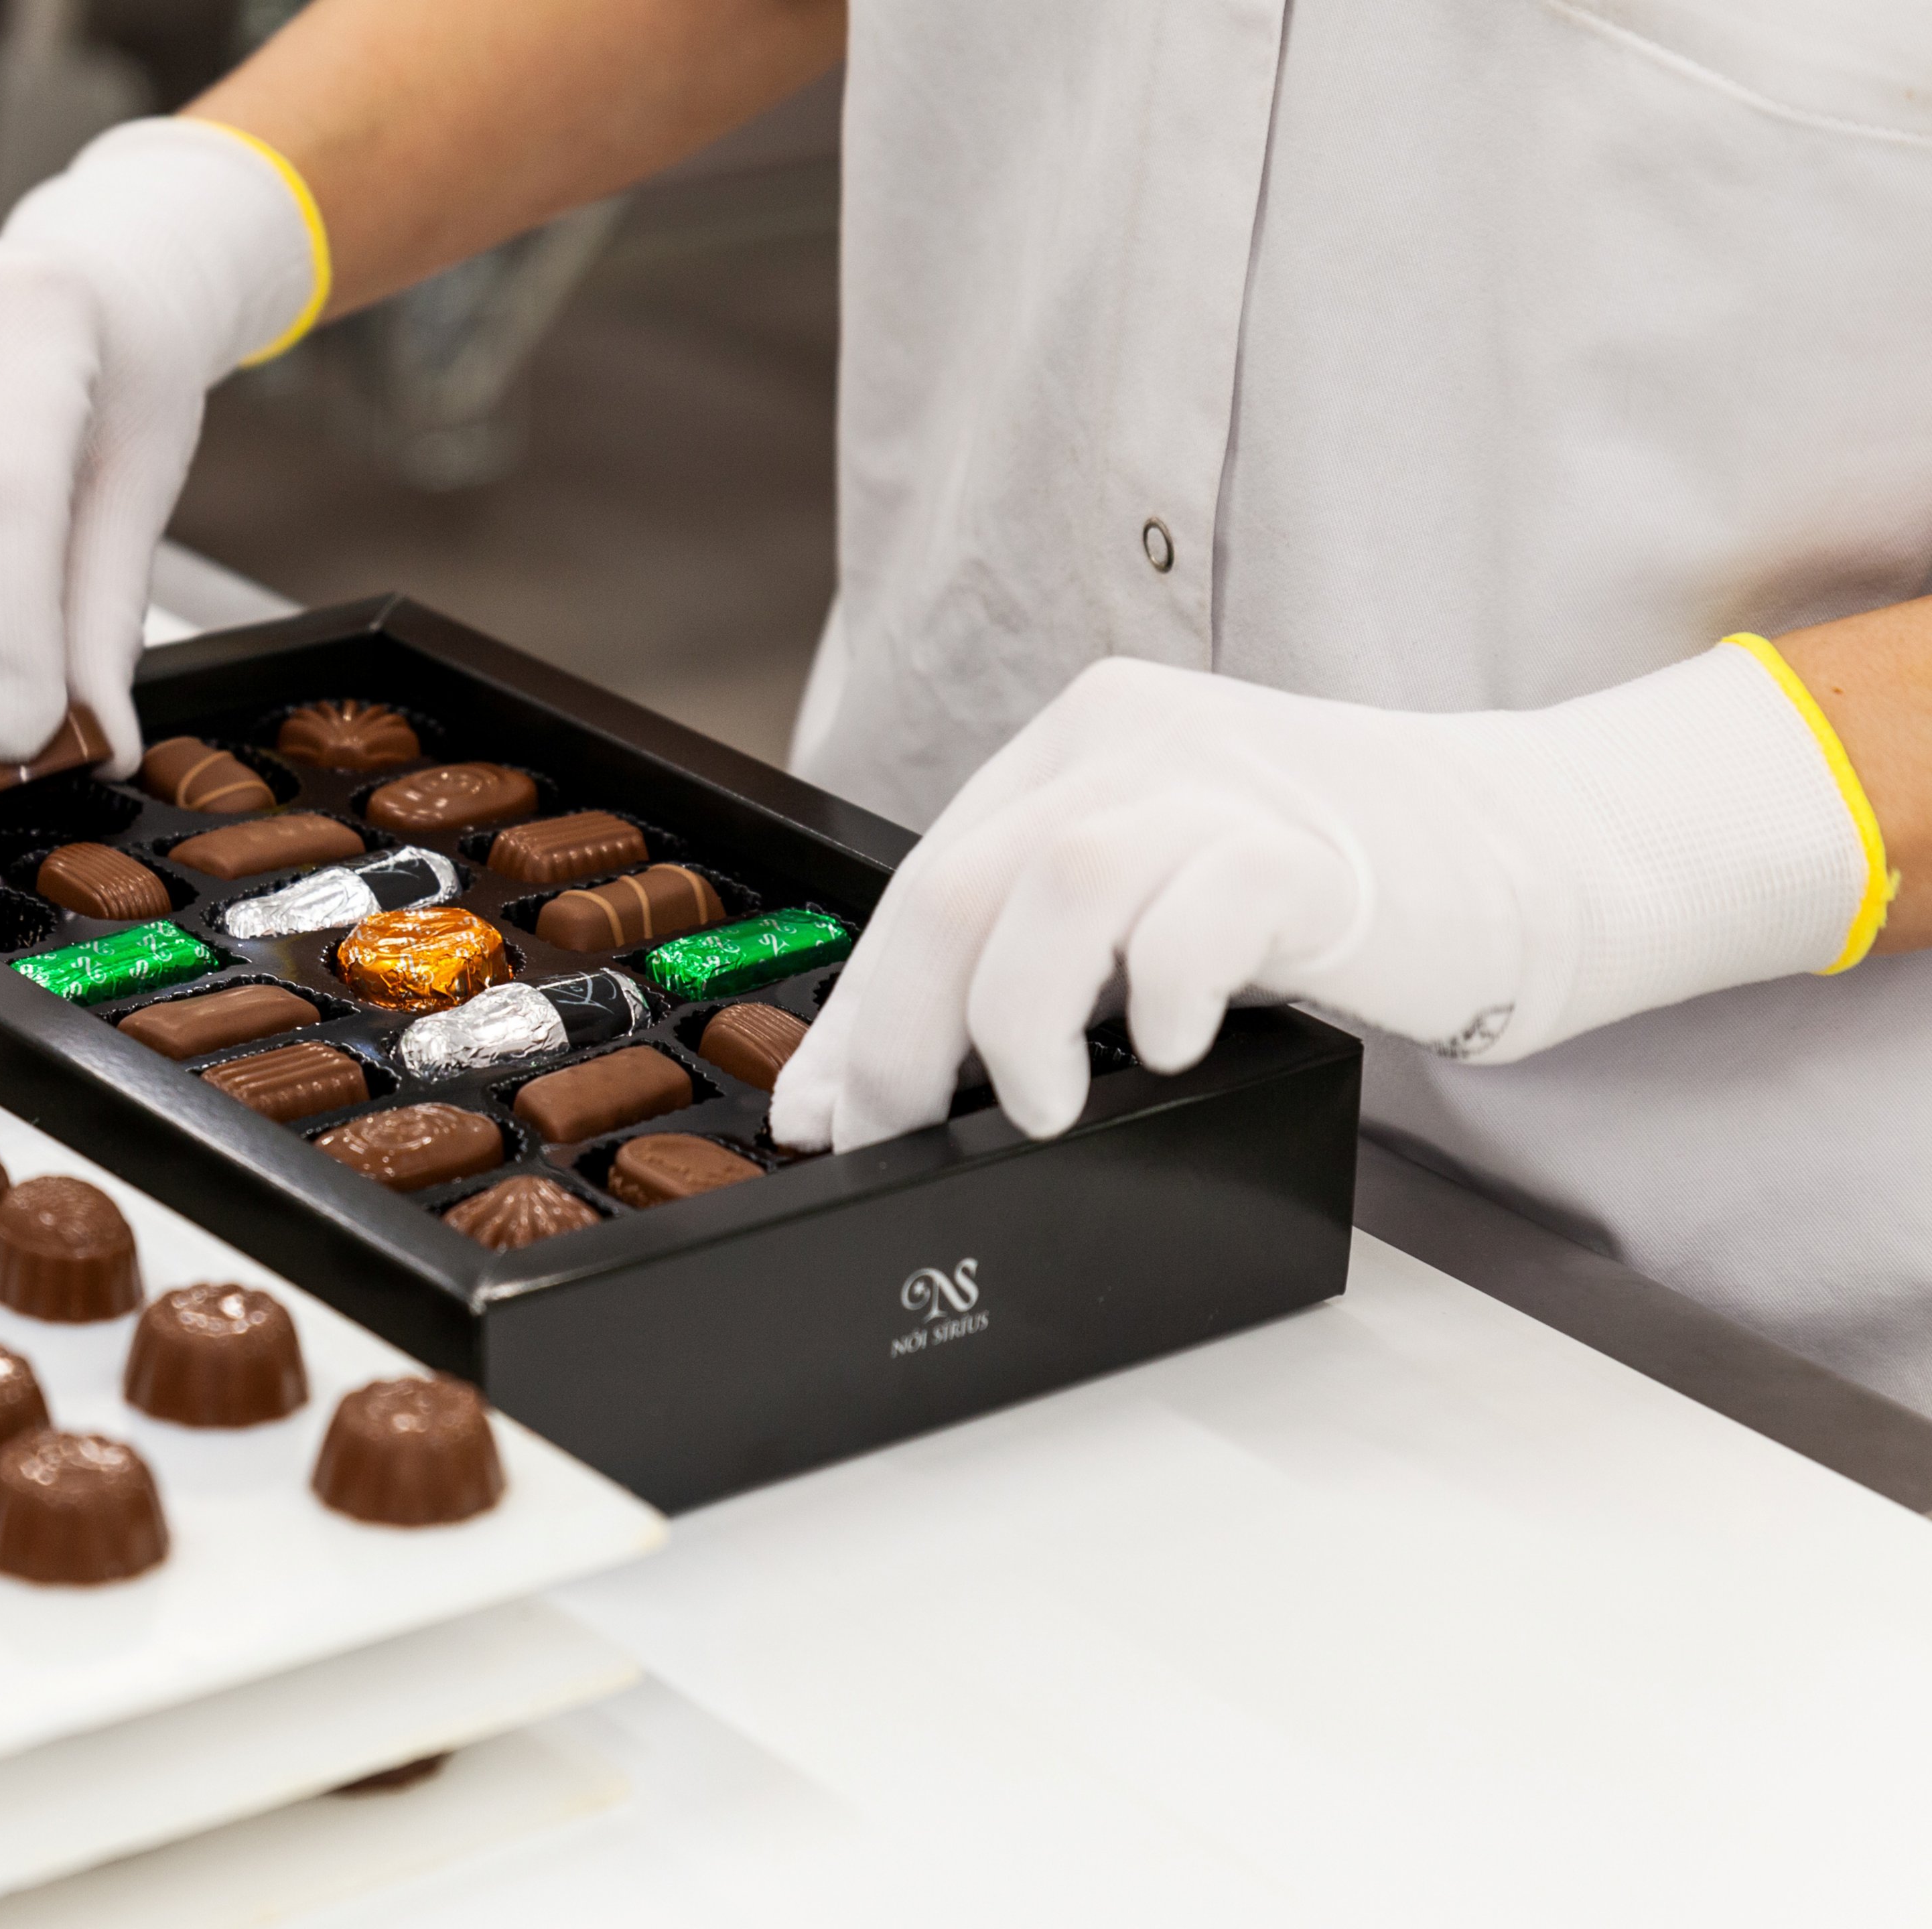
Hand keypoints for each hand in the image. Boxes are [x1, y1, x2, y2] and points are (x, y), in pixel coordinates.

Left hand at [773, 647, 1877, 1152]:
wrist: (1539, 845)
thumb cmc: (1343, 891)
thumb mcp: (1164, 902)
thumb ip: (1049, 957)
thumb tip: (903, 1081)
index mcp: (1081, 748)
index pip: (924, 882)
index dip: (860, 1010)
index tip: (823, 1113)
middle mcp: (1132, 746)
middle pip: (954, 885)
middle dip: (901, 1035)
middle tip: (898, 1138)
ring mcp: (1219, 783)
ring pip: (1049, 887)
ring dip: (1013, 1021)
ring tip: (1039, 1111)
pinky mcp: (1305, 846)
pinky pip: (1191, 916)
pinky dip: (1159, 997)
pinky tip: (1171, 1048)